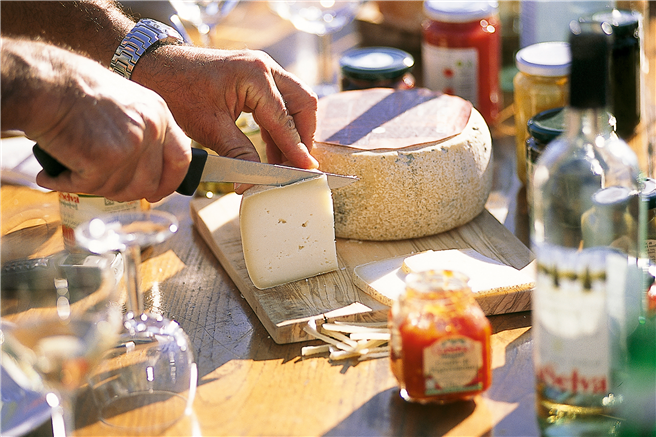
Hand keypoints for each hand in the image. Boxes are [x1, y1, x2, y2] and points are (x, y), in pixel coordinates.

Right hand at [14, 42, 191, 201]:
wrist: (44, 83)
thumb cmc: (74, 90)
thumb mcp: (125, 103)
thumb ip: (142, 131)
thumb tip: (149, 169)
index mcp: (159, 114)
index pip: (181, 158)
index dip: (171, 181)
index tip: (157, 192)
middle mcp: (151, 129)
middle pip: (150, 182)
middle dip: (124, 192)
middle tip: (100, 185)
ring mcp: (130, 146)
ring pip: (119, 189)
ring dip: (94, 186)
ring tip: (72, 171)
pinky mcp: (104, 160)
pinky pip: (88, 187)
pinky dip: (66, 184)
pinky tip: (52, 175)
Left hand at [132, 46, 318, 192]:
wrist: (156, 68)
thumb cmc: (178, 91)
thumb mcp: (210, 128)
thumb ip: (239, 155)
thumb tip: (253, 182)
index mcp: (255, 75)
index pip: (285, 119)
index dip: (297, 148)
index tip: (306, 169)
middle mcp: (265, 67)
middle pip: (303, 103)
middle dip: (303, 135)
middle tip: (298, 164)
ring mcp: (262, 69)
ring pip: (294, 102)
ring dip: (292, 132)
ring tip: (283, 162)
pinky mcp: (256, 77)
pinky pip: (279, 102)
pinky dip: (279, 126)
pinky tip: (272, 149)